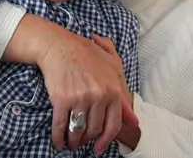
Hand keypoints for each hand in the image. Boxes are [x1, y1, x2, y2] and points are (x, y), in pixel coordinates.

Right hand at [37, 30, 138, 154]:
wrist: (59, 45)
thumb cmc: (86, 53)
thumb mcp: (112, 68)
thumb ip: (123, 94)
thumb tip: (133, 119)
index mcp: (113, 90)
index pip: (113, 124)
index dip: (106, 140)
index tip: (99, 147)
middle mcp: (99, 95)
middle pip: (94, 129)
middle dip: (88, 140)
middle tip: (82, 143)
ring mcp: (80, 98)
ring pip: (78, 130)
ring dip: (74, 141)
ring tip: (70, 143)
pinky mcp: (62, 99)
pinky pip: (61, 125)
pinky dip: (58, 137)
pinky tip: (58, 142)